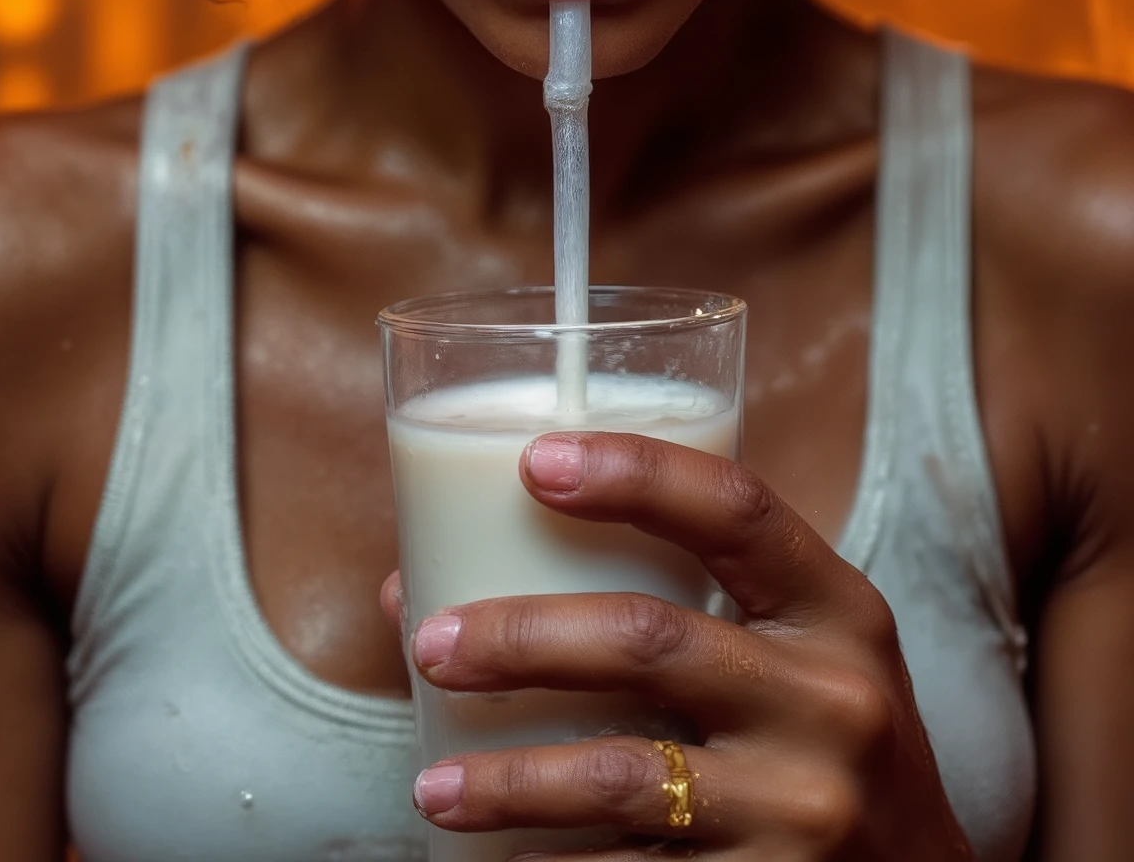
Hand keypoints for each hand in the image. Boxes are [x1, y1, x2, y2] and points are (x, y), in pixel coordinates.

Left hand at [394, 433, 973, 858]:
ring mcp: (806, 809)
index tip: (533, 461)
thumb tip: (442, 578)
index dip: (635, 473)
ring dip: (509, 780)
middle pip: (650, 640)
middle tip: (430, 642)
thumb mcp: (799, 652)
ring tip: (433, 785)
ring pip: (625, 776)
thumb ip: (678, 599)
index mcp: (840, 609)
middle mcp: (833, 701)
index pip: (736, 509)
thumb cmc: (820, 741)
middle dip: (522, 637)